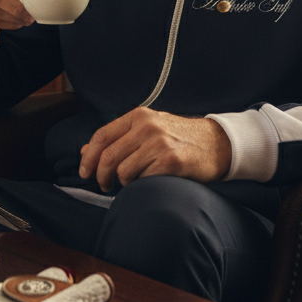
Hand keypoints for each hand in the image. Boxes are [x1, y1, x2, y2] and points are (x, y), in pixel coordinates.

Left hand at [78, 107, 231, 190]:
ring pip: (123, 172)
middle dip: (101, 176)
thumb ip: (118, 138)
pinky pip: (143, 180)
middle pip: (109, 157)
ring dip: (124, 182)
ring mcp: (159, 143)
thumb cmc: (179, 138)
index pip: (101, 136)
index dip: (89, 157)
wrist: (217, 143)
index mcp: (139, 116)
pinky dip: (142, 185)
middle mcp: (147, 127)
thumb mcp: (147, 130)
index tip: (85, 171)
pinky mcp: (171, 161)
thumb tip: (85, 151)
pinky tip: (151, 181)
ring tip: (135, 180)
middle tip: (104, 185)